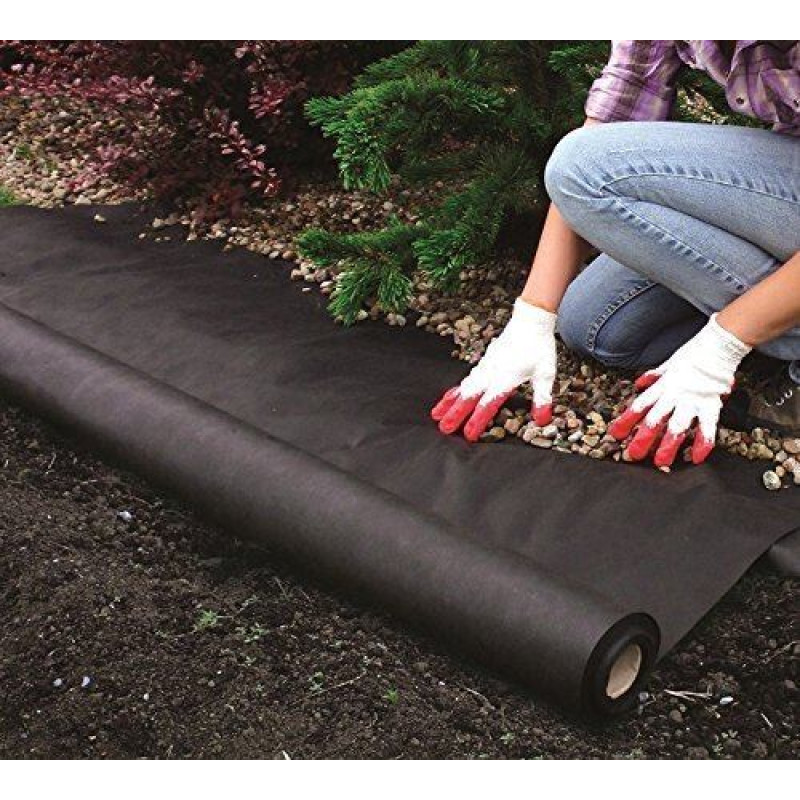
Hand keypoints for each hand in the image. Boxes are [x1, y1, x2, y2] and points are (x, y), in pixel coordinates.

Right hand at [431, 298, 556, 441]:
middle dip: (454, 414)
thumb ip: (541, 398)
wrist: (530, 320)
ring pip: (463, 388)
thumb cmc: (538, 347)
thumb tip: (541, 420)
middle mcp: (490, 374)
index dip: (477, 421)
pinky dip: (456, 390)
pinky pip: (467, 379)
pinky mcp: (484, 361)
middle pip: (468, 397)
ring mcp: (485, 367)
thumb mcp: (545, 374)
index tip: (467, 435)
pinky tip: (452, 395)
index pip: (487, 405)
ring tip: (436, 414)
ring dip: (450, 402)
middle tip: (442, 428)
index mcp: (504, 379)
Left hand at [609, 314, 750, 466]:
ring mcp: (692, 401)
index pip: (640, 406)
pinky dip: (703, 443)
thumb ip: (653, 377)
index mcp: (662, 387)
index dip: (626, 420)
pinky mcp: (711, 405)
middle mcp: (674, 396)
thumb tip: (640, 384)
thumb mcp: (667, 364)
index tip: (615, 434)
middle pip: (654, 420)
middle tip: (633, 455)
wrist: (718, 345)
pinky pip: (707, 427)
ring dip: (667, 445)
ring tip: (660, 462)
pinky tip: (696, 457)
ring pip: (676, 426)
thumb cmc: (694, 354)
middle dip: (642, 439)